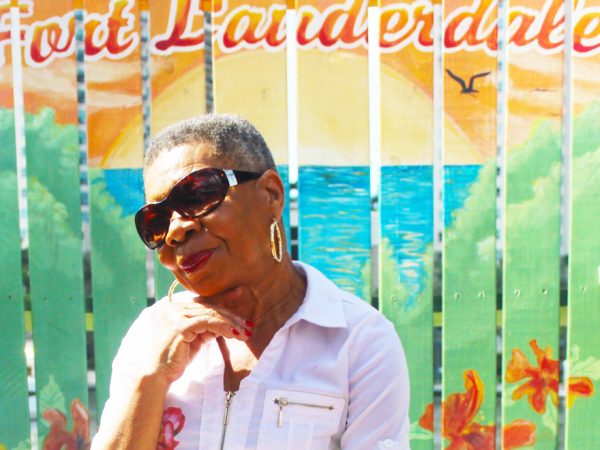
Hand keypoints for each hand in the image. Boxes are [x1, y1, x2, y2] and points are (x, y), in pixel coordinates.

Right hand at [116, 297, 252, 385]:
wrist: (152, 376)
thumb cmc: (170, 361)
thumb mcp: (189, 340)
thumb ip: (202, 329)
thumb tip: (222, 324)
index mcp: (171, 308)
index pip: (201, 300)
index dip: (222, 298)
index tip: (239, 295)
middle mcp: (171, 307)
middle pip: (208, 305)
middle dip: (230, 313)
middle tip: (248, 322)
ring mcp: (174, 315)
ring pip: (210, 313)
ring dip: (231, 322)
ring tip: (245, 331)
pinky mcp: (179, 326)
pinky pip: (207, 322)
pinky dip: (223, 327)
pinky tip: (234, 333)